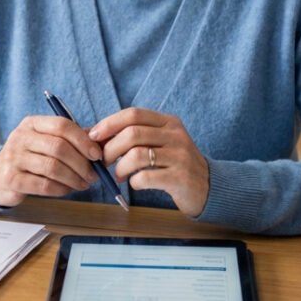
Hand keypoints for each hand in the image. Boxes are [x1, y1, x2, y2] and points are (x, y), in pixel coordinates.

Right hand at [0, 115, 101, 207]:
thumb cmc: (31, 157)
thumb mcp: (47, 141)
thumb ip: (72, 139)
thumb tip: (102, 141)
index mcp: (32, 123)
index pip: (62, 125)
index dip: (83, 140)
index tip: (97, 155)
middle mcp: (20, 137)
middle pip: (59, 147)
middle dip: (81, 164)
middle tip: (93, 175)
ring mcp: (13, 157)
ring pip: (52, 167)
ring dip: (73, 178)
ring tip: (83, 184)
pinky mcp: (11, 179)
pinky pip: (44, 185)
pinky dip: (61, 189)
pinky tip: (67, 190)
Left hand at [89, 108, 209, 217]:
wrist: (207, 186)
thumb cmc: (174, 163)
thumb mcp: (159, 142)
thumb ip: (133, 136)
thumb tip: (93, 134)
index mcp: (169, 122)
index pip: (134, 114)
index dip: (109, 123)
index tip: (93, 136)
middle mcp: (176, 135)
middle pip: (132, 134)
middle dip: (110, 148)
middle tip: (104, 161)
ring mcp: (180, 156)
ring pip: (136, 155)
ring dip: (120, 167)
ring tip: (119, 175)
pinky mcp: (180, 177)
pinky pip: (145, 177)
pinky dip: (133, 181)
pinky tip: (135, 183)